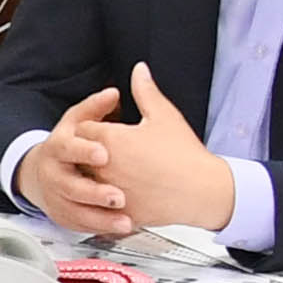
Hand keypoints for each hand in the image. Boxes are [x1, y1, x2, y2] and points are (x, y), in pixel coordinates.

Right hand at [15, 87, 136, 235]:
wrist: (42, 172)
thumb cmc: (67, 145)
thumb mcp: (77, 121)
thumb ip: (95, 108)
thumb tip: (113, 93)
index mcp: (57, 147)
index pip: (67, 148)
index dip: (84, 151)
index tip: (104, 154)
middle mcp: (53, 174)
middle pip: (69, 186)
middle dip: (94, 192)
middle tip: (117, 196)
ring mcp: (56, 197)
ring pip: (75, 211)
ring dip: (101, 217)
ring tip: (125, 220)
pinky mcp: (63, 216)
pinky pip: (80, 225)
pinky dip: (101, 228)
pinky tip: (120, 227)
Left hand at [95, 64, 241, 235]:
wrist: (204, 190)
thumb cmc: (185, 154)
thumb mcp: (164, 116)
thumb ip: (145, 91)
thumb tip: (139, 70)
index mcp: (110, 139)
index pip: (82, 129)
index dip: (92, 126)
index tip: (103, 128)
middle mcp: (103, 166)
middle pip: (79, 156)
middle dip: (88, 152)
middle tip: (105, 150)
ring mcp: (109, 191)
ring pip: (86, 183)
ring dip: (93, 176)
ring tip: (113, 171)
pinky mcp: (117, 212)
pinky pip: (100, 205)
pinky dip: (105, 199)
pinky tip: (121, 192)